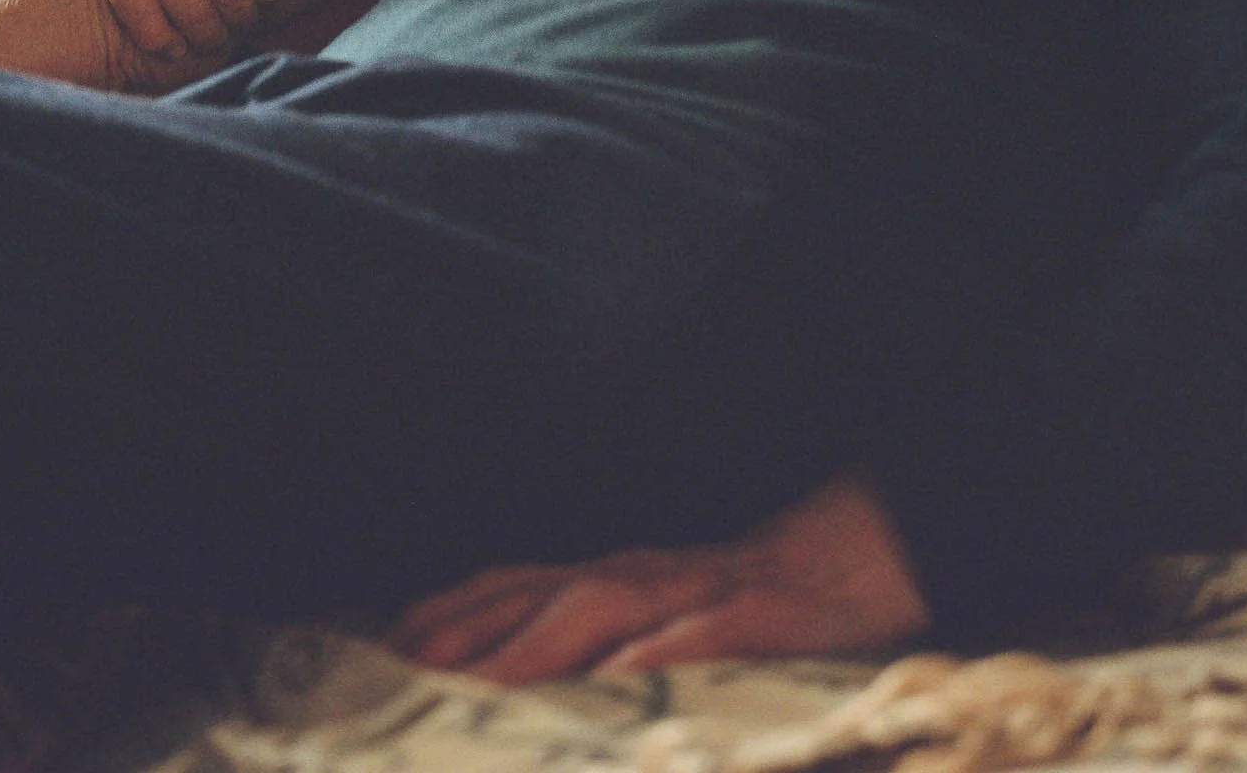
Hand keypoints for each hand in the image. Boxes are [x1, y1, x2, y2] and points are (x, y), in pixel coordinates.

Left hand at [391, 477, 929, 682]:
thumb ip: (599, 637)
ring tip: (486, 681)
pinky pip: (693, 638)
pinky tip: (614, 680)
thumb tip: (524, 674)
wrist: (850, 565)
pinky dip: (649, 655)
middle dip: (475, 627)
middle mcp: (640, 578)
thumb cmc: (745, 601)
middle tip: (413, 664)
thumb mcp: (662, 610)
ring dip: (538, 642)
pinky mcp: (750, 619)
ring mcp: (692, 594)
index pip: (519, 584)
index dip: (457, 608)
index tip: (396, 638)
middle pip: (542, 595)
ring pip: (602, 610)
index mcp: (614, 578)